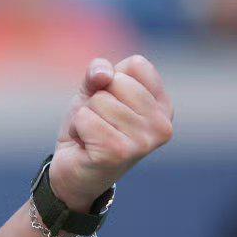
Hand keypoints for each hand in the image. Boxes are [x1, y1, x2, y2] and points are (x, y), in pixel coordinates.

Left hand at [50, 55, 174, 210]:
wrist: (72, 172)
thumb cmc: (89, 127)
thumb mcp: (93, 91)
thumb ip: (99, 72)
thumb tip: (104, 74)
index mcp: (163, 106)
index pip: (138, 65)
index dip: (112, 78)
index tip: (111, 102)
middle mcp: (162, 125)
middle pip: (117, 81)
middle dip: (96, 99)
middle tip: (98, 123)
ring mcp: (144, 142)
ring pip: (99, 100)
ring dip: (85, 116)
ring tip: (92, 135)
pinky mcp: (119, 153)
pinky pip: (85, 118)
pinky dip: (76, 128)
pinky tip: (85, 145)